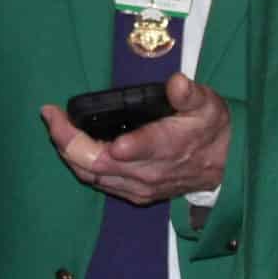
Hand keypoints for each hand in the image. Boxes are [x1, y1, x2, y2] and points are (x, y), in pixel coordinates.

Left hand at [41, 72, 230, 204]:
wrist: (227, 167)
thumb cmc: (213, 129)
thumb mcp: (209, 104)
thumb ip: (190, 94)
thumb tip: (176, 84)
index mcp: (164, 148)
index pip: (123, 150)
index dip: (87, 139)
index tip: (60, 117)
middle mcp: (147, 173)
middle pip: (92, 165)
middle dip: (64, 140)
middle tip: (50, 115)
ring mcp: (139, 188)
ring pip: (90, 176)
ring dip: (68, 152)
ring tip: (56, 125)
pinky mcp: (135, 194)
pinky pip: (98, 183)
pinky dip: (80, 164)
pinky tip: (72, 145)